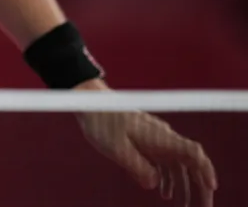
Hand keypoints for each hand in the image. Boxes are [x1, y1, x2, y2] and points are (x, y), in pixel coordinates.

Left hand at [78, 110, 217, 205]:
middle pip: (190, 163)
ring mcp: (155, 140)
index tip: (211, 187)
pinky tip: (164, 191)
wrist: (90, 104)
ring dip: (183, 185)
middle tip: (203, 206)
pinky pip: (164, 162)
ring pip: (178, 165)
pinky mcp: (146, 142)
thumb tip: (153, 184)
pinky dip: (167, 178)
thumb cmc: (102, 122)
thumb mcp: (116, 148)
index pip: (192, 152)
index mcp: (160, 138)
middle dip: (200, 185)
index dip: (205, 169)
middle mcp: (163, 138)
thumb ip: (136, 166)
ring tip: (182, 205)